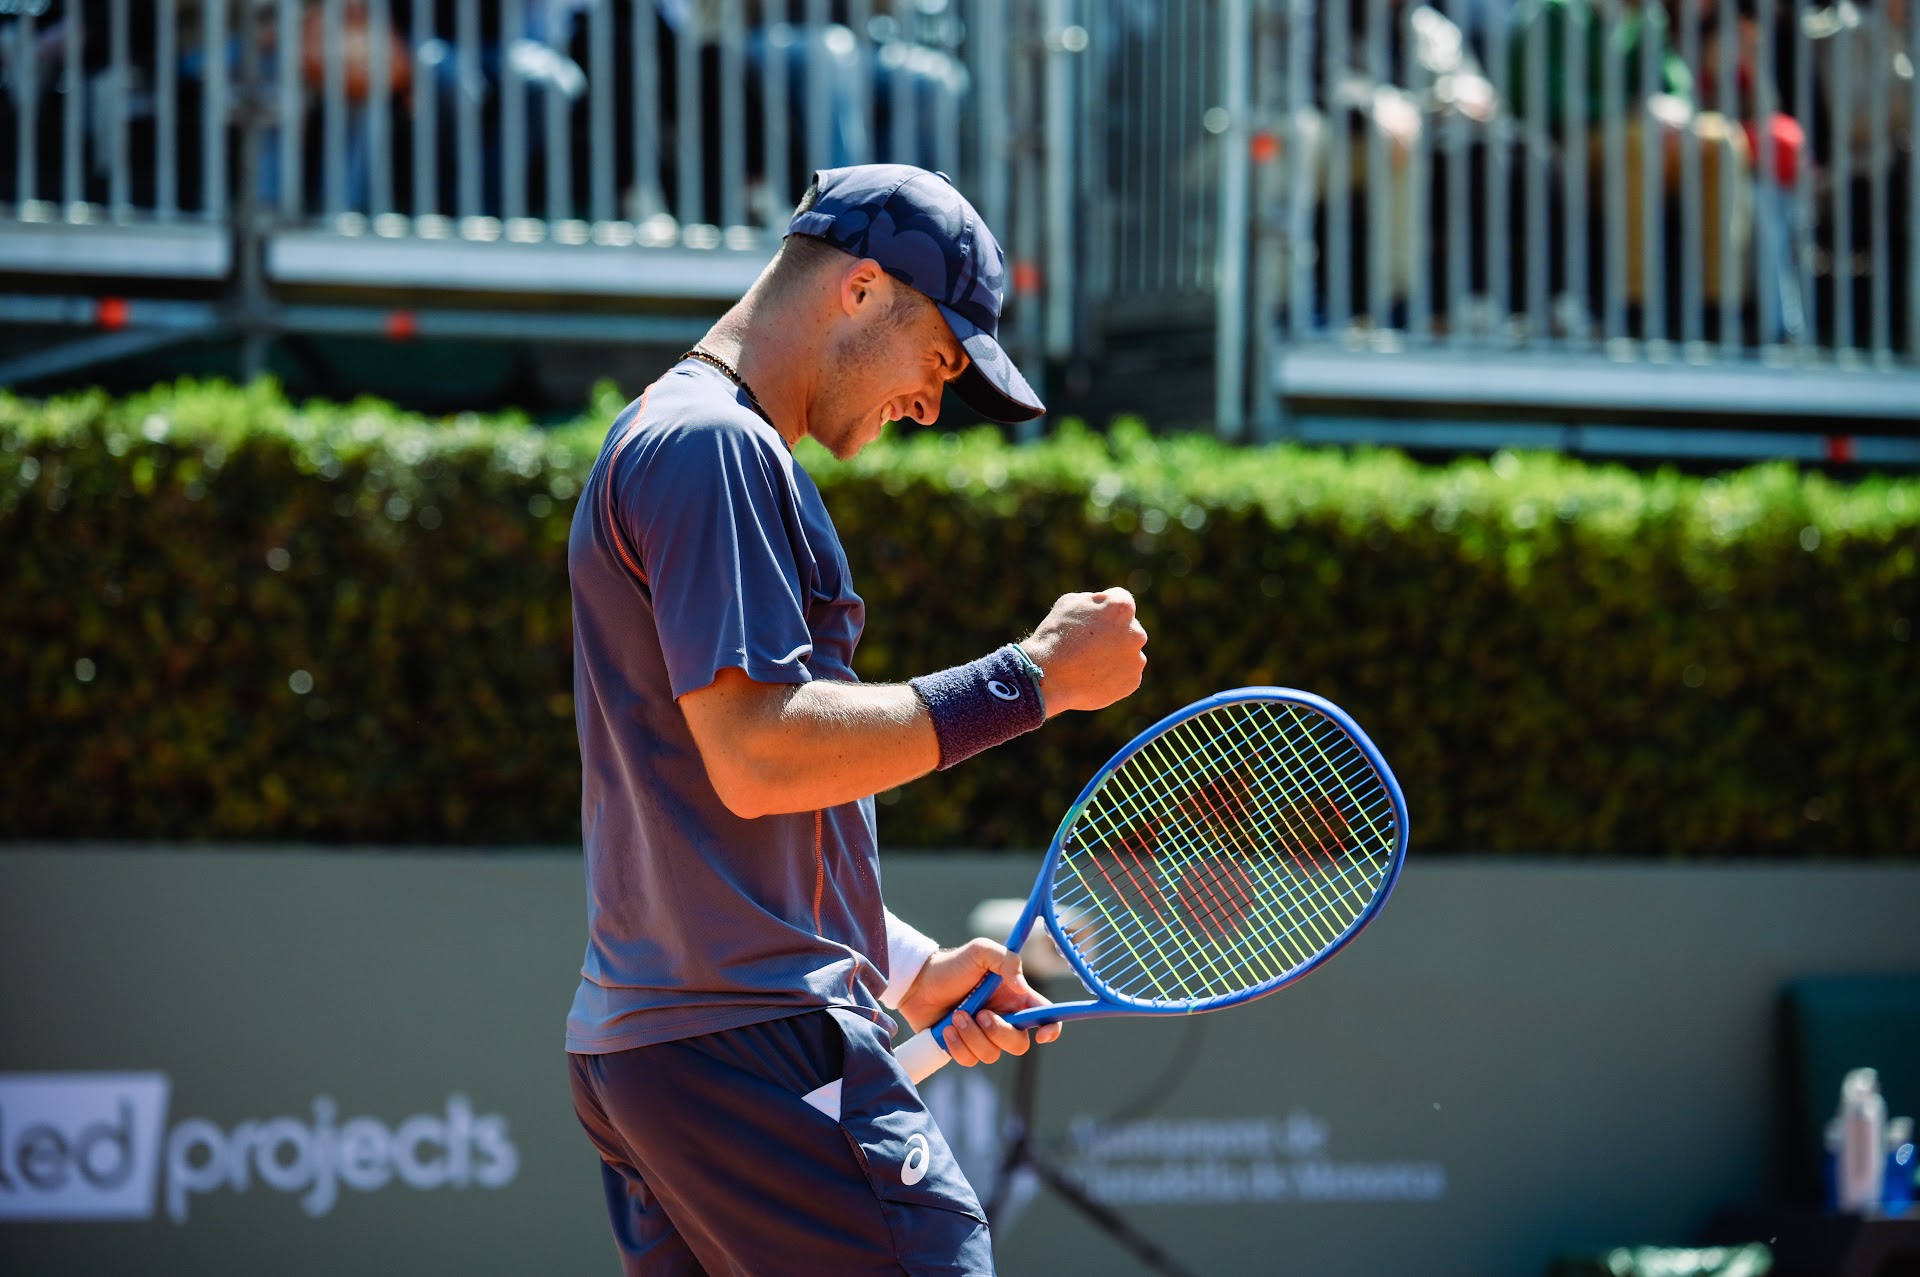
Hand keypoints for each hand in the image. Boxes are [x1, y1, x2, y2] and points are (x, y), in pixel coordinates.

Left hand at [896, 938, 1063, 1067]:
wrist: (918, 983)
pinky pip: (970, 1060)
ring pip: (992, 1054)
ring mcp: (984, 1036)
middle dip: (999, 1032)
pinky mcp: (964, 1048)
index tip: (1041, 1035)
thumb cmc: (952, 965)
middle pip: (1019, 1044)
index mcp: (1016, 998)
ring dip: (972, 1036)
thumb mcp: (980, 951)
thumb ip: (1006, 960)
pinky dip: (957, 1046)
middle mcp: (1004, 1019)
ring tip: (956, 1016)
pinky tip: (947, 1029)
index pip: (1045, 1017)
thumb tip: (1021, 986)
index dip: (1051, 1029)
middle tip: (980, 1014)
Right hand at [1020, 587, 1148, 716]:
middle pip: (1127, 628)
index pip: (1120, 599)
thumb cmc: (1055, 637)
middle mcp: (1136, 633)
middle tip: (1087, 645)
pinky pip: (1125, 675)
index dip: (1102, 607)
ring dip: (1114, 655)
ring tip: (1087, 664)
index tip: (1089, 619)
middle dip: (1112, 633)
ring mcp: (1136, 660)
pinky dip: (1113, 676)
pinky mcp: (1132, 682)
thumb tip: (1103, 606)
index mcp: (1122, 608)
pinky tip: (1092, 678)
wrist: (1048, 678)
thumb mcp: (1069, 603)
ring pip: (1128, 653)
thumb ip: (1094, 600)